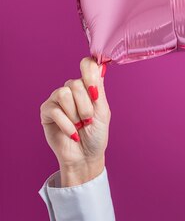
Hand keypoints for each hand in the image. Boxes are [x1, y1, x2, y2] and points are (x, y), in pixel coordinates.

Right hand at [40, 57, 109, 185]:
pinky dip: (67, 124)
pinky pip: (55, 110)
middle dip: (86, 105)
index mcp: (88, 86)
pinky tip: (72, 133)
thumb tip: (99, 66)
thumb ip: (98, 88)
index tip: (96, 91)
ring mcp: (58, 99)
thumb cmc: (96, 134)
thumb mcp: (102, 110)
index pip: (87, 64)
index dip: (90, 73)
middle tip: (88, 120)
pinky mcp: (46, 112)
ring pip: (64, 93)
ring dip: (76, 113)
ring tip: (80, 124)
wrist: (86, 155)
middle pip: (76, 83)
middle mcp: (72, 89)